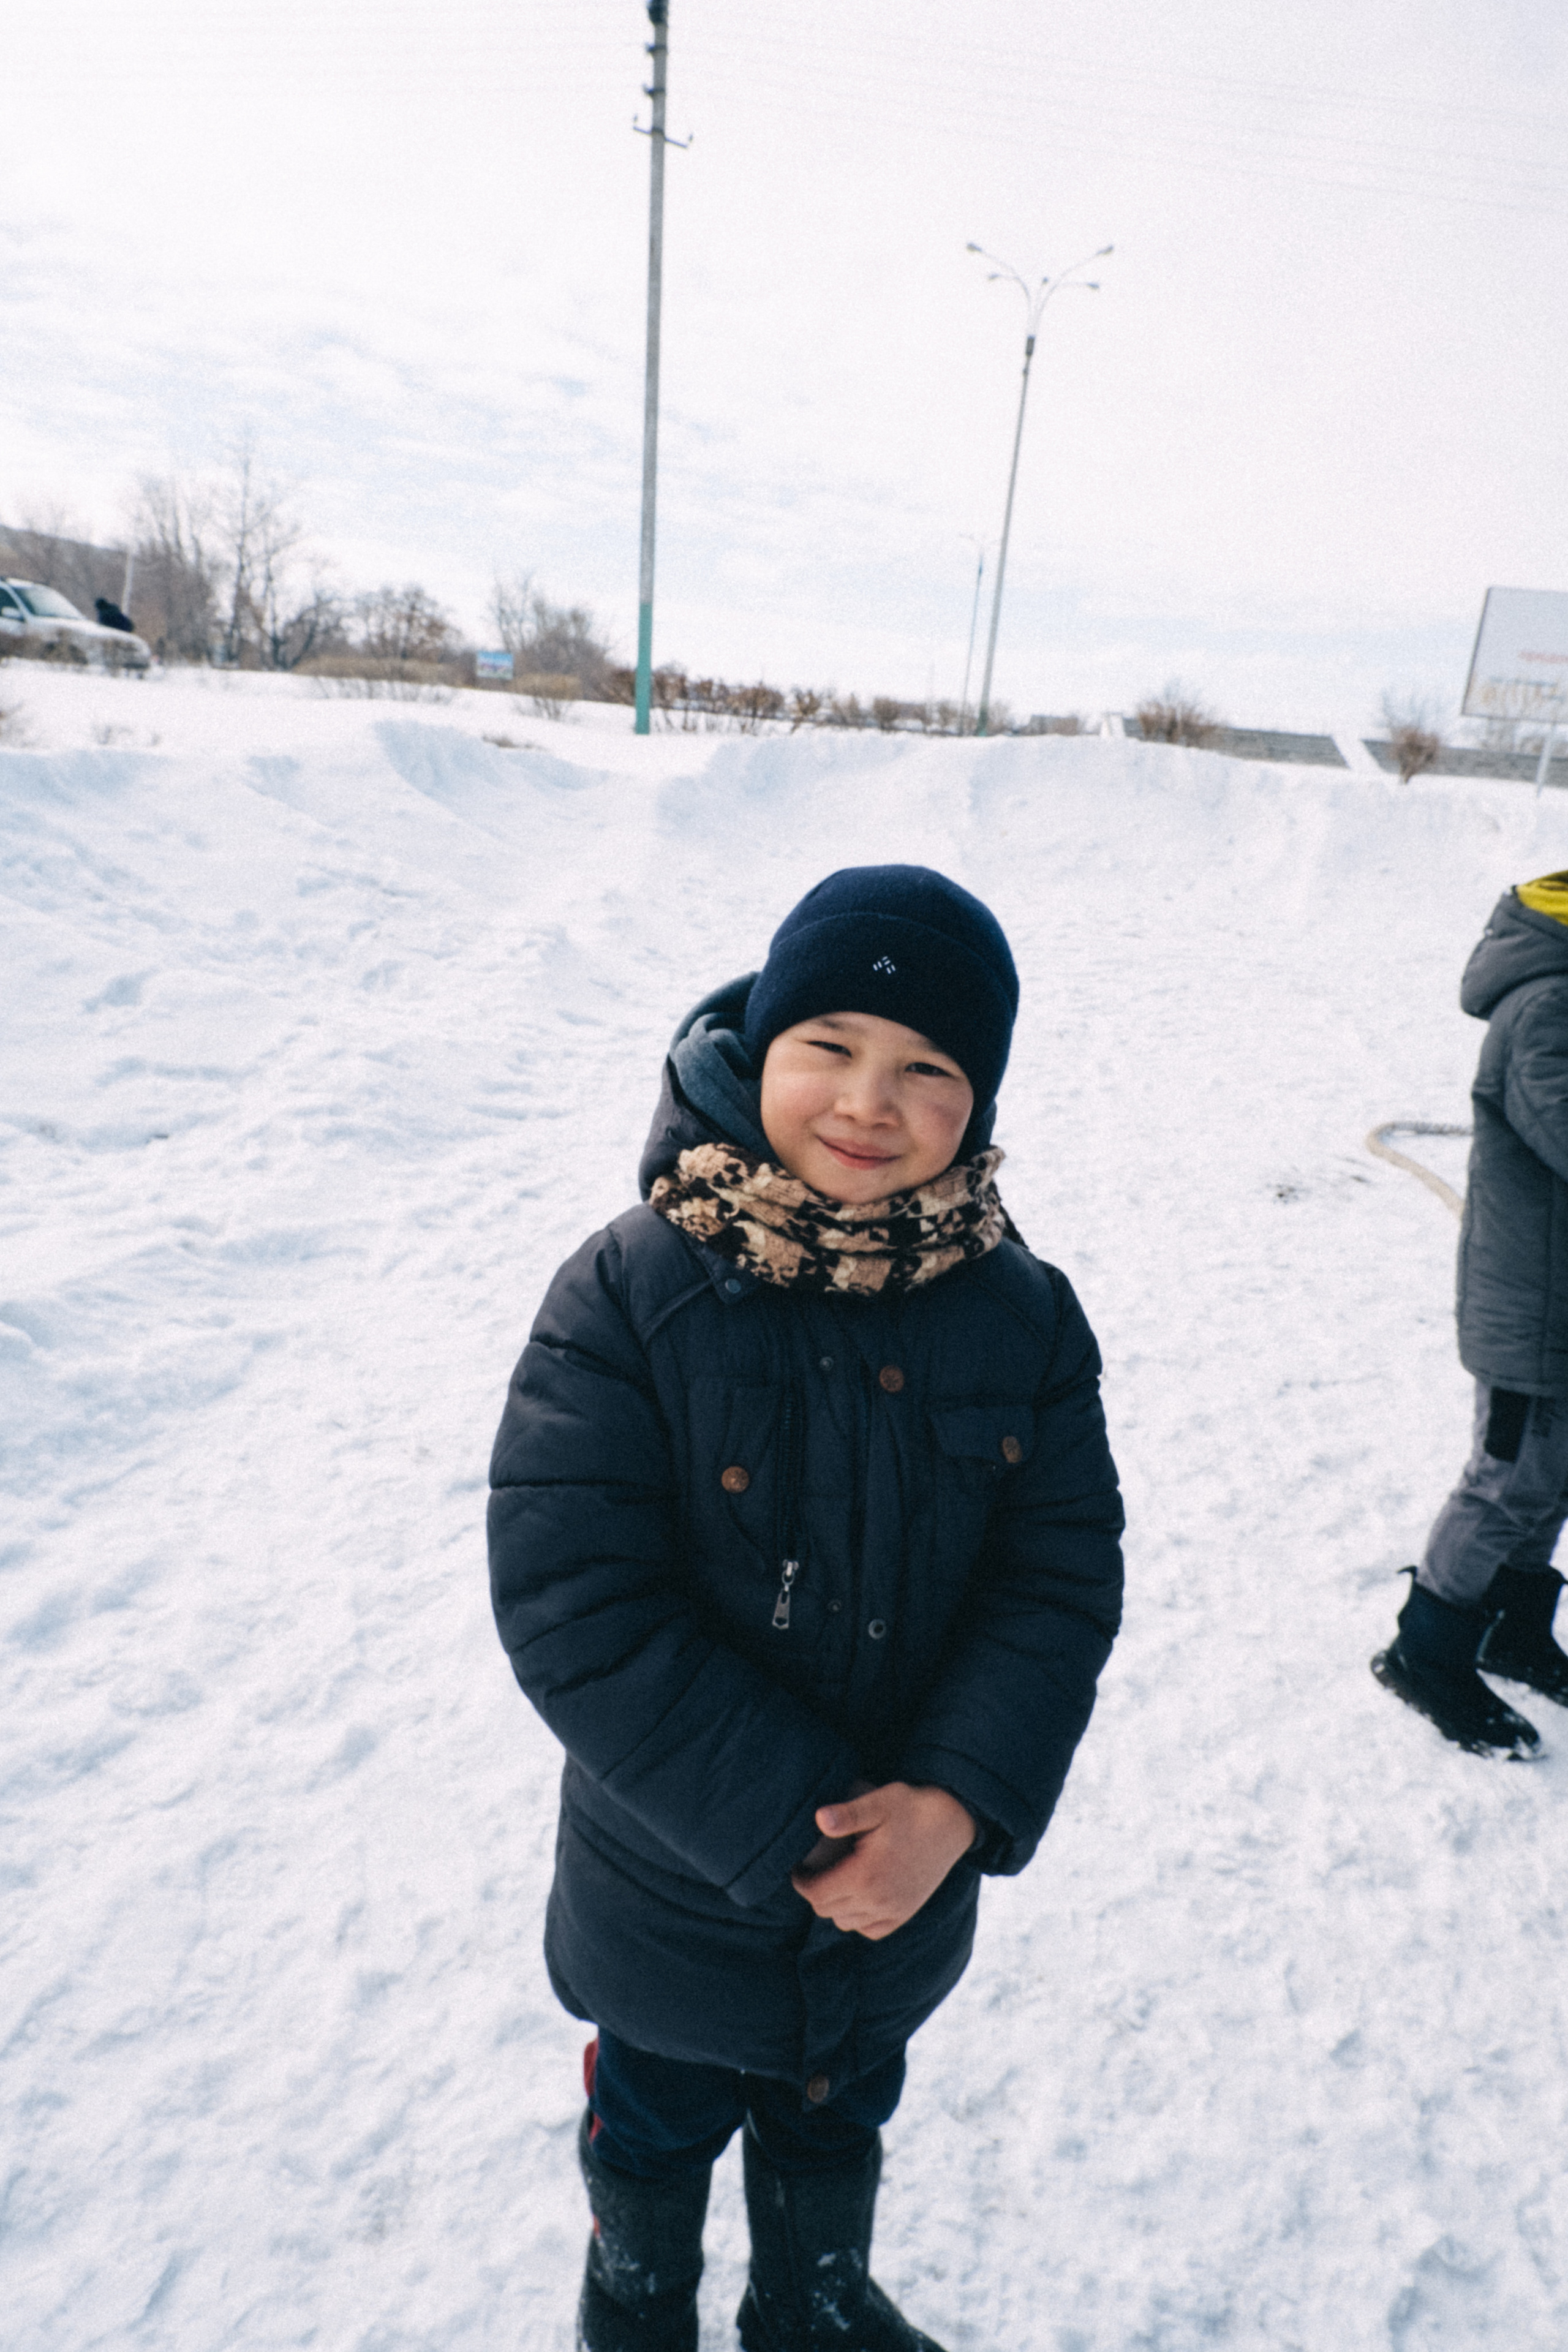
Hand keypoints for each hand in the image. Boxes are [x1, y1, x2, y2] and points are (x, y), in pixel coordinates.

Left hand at [790, 1782, 974, 1940]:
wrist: (953, 1822)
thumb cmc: (912, 1808)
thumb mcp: (879, 1802)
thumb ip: (848, 1813)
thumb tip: (819, 1819)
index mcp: (865, 1876)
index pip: (816, 1894)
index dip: (801, 1881)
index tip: (799, 1867)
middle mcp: (878, 1901)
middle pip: (827, 1910)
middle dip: (815, 1892)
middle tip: (813, 1871)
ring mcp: (894, 1911)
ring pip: (846, 1923)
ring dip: (834, 1905)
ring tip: (834, 1880)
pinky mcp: (905, 1913)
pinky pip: (870, 1930)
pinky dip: (857, 1918)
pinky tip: (857, 1896)